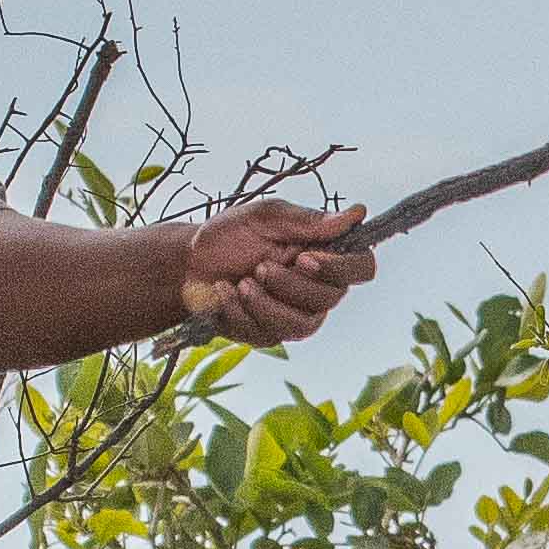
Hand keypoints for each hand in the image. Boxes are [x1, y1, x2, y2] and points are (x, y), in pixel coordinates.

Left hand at [175, 199, 377, 345]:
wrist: (186, 264)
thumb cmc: (228, 235)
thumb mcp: (265, 217)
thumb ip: (308, 220)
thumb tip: (356, 214)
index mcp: (322, 254)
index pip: (361, 267)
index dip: (341, 267)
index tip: (305, 257)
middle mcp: (317, 289)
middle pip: (331, 299)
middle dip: (290, 284)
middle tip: (260, 266)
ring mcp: (294, 315)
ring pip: (302, 325)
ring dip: (266, 303)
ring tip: (240, 282)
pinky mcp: (269, 334)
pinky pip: (268, 334)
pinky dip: (240, 311)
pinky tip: (224, 293)